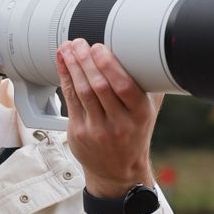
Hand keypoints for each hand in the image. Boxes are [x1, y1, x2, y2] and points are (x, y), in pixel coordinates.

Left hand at [55, 39, 164, 198]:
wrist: (118, 170)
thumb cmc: (134, 133)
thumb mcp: (149, 111)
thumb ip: (149, 84)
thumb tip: (150, 50)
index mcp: (140, 115)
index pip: (124, 87)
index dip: (108, 66)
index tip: (99, 47)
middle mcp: (119, 124)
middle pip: (99, 87)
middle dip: (86, 61)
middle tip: (80, 43)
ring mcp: (97, 130)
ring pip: (82, 92)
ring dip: (73, 66)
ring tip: (68, 48)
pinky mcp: (79, 133)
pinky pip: (70, 100)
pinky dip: (65, 78)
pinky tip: (63, 63)